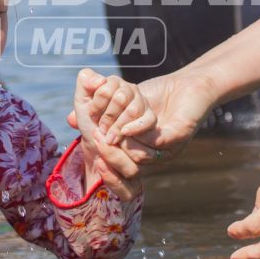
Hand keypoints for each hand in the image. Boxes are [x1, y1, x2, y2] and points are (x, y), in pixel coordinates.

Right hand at [67, 67, 215, 183]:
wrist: (189, 83)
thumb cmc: (157, 95)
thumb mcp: (122, 103)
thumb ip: (100, 112)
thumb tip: (70, 119)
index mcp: (144, 154)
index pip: (123, 175)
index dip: (106, 169)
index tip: (92, 150)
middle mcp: (158, 157)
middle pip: (129, 167)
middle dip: (111, 154)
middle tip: (98, 138)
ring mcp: (171, 149)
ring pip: (141, 156)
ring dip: (125, 143)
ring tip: (114, 128)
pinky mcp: (181, 135)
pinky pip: (157, 142)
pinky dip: (140, 133)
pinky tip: (131, 124)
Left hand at [82, 69, 155, 145]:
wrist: (100, 140)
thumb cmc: (90, 120)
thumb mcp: (82, 100)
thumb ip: (85, 81)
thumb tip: (101, 80)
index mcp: (113, 82)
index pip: (105, 90)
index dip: (96, 106)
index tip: (91, 116)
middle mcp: (129, 89)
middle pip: (120, 99)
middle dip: (108, 117)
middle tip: (101, 128)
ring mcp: (141, 102)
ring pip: (132, 111)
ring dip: (117, 126)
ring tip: (109, 137)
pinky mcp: (150, 117)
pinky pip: (148, 120)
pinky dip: (134, 128)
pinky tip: (124, 134)